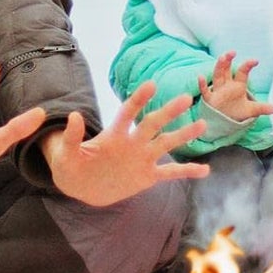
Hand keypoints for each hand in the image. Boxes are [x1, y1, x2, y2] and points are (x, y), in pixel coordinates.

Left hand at [43, 82, 209, 205]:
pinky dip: (187, 171)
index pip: (128, 113)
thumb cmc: (71, 167)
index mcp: (114, 135)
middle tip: (185, 98)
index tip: (151, 85)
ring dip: (184, 135)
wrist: (82, 188)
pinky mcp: (148, 176)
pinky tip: (205, 170)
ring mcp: (142, 158)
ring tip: (202, 124)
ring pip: (166, 144)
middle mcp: (132, 142)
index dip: (138, 100)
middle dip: (168, 112)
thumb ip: (72, 137)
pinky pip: (170, 173)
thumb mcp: (66, 155)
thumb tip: (73, 116)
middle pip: (153, 124)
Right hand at [198, 51, 272, 123]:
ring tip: (222, 58)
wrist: (225, 121)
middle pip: (227, 69)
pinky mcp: (210, 99)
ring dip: (219, 67)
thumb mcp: (251, 110)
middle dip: (229, 60)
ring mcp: (218, 91)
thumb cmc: (237, 111)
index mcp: (238, 85)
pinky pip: (205, 91)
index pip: (243, 72)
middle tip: (232, 52)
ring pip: (217, 75)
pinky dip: (202, 84)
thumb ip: (262, 108)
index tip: (255, 61)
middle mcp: (227, 85)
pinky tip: (200, 77)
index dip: (248, 66)